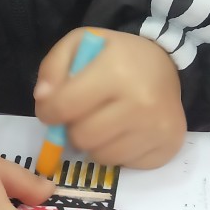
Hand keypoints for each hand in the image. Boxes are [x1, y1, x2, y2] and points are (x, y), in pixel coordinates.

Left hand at [34, 28, 185, 168]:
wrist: (164, 66)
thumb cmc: (116, 56)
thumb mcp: (80, 44)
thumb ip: (52, 67)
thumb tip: (42, 99)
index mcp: (116, 71)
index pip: (64, 106)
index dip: (48, 111)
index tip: (51, 110)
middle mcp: (140, 102)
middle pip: (82, 137)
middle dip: (73, 128)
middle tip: (82, 115)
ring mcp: (157, 128)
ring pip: (101, 156)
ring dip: (94, 142)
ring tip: (104, 121)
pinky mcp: (167, 148)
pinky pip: (124, 165)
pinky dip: (116, 152)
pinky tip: (124, 131)